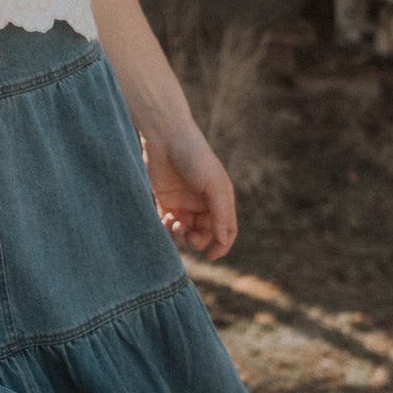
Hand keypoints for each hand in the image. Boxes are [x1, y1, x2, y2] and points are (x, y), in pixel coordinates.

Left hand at [140, 121, 237, 260]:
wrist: (166, 137)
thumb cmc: (195, 157)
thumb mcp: (214, 185)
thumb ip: (220, 213)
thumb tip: (223, 239)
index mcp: (221, 199)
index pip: (226, 230)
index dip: (221, 245)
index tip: (211, 255)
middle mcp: (204, 204)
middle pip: (205, 235)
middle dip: (197, 240)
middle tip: (187, 235)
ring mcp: (185, 203)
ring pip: (186, 232)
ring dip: (181, 236)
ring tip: (175, 224)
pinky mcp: (166, 200)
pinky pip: (168, 225)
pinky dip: (167, 229)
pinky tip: (166, 220)